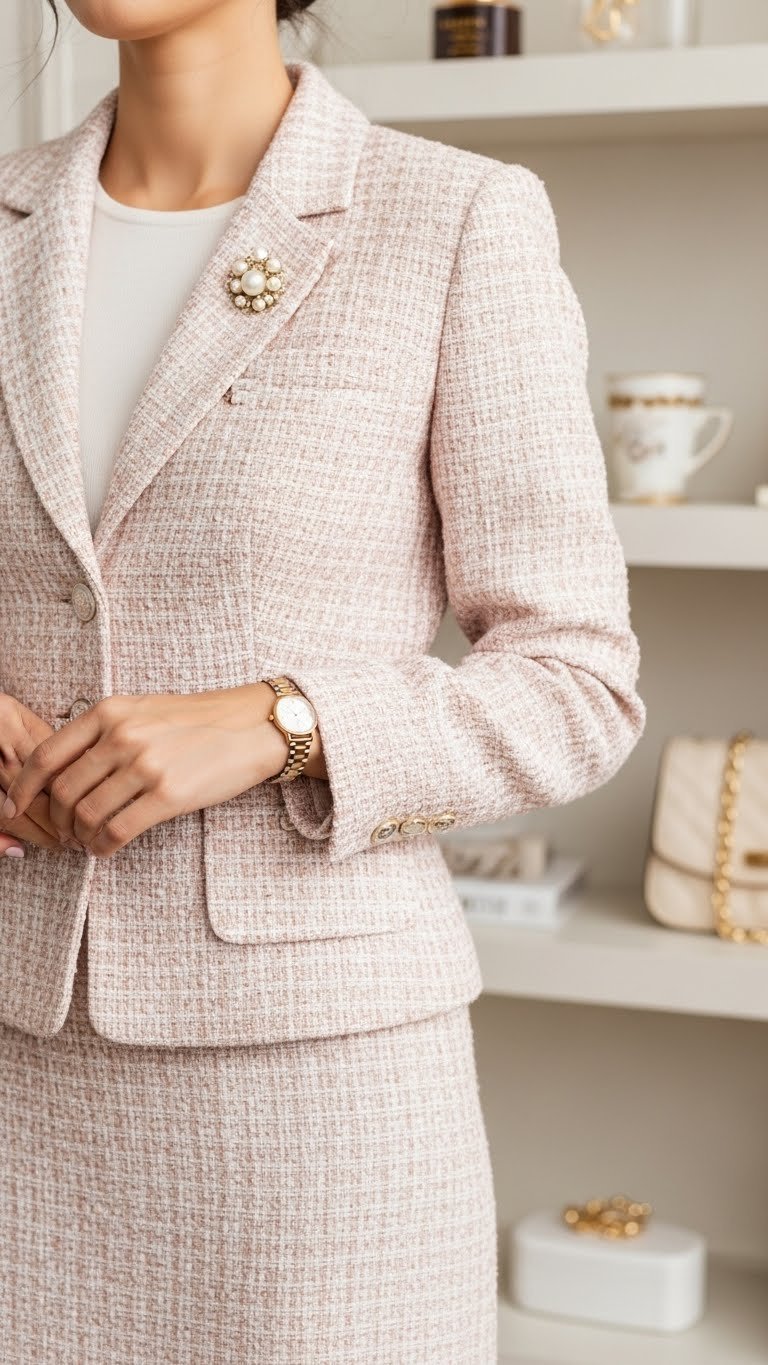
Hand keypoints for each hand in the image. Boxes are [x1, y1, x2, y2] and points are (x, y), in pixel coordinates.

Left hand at [1, 683, 323, 859]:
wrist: (250, 728)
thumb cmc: (195, 722)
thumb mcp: (141, 711)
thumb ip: (102, 732)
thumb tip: (61, 769)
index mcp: (109, 712)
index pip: (46, 755)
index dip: (22, 788)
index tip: (16, 807)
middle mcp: (122, 736)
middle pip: (62, 791)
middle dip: (54, 821)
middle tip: (62, 835)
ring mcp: (145, 765)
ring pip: (85, 815)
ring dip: (79, 838)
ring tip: (86, 843)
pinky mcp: (168, 795)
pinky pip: (116, 831)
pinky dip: (102, 847)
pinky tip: (106, 849)